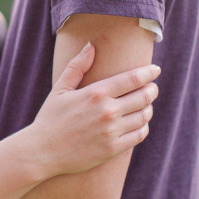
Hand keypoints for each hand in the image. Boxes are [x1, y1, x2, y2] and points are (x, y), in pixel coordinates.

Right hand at [25, 43, 158, 178]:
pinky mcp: (113, 149)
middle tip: (152, 87)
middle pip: (144, 96)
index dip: (149, 72)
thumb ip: (77, 66)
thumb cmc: (50, 118)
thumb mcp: (60, 89)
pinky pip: (139, 135)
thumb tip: (91, 46)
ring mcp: (111, 131)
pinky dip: (143, 126)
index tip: (155, 69)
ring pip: (144, 116)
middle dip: (152, 89)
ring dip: (148, 108)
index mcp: (96, 93)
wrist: (42, 152)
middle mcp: (107, 111)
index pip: (133, 79)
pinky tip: (139, 123)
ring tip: (145, 105)